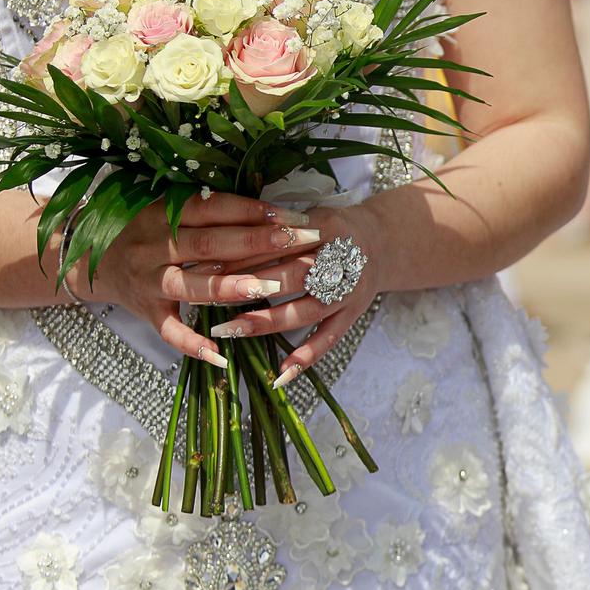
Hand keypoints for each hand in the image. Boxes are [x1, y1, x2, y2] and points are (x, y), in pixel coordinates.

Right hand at [66, 192, 307, 364]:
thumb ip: (208, 209)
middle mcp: (154, 246)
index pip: (215, 209)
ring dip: (230, 287)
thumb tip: (269, 208)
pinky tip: (221, 355)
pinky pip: (169, 331)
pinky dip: (193, 344)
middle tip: (303, 243)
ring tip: (269, 288)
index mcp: (163, 213)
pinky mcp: (146, 311)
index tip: (295, 216)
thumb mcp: (165, 207)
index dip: (255, 211)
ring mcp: (149, 280)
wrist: (85, 256)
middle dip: (260, 243)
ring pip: (191, 285)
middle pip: (211, 244)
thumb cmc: (143, 227)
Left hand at [172, 201, 388, 385]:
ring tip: (228, 329)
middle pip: (293, 275)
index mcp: (329, 228)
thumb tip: (215, 240)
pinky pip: (329, 339)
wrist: (385, 243)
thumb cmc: (331, 229)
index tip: (203, 262)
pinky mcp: (353, 315)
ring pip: (306, 310)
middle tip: (205, 295)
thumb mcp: (307, 215)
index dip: (241, 252)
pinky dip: (306, 357)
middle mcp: (343, 262)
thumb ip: (271, 225)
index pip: (279, 241)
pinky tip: (279, 374)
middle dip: (248, 285)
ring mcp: (350, 293)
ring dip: (266, 322)